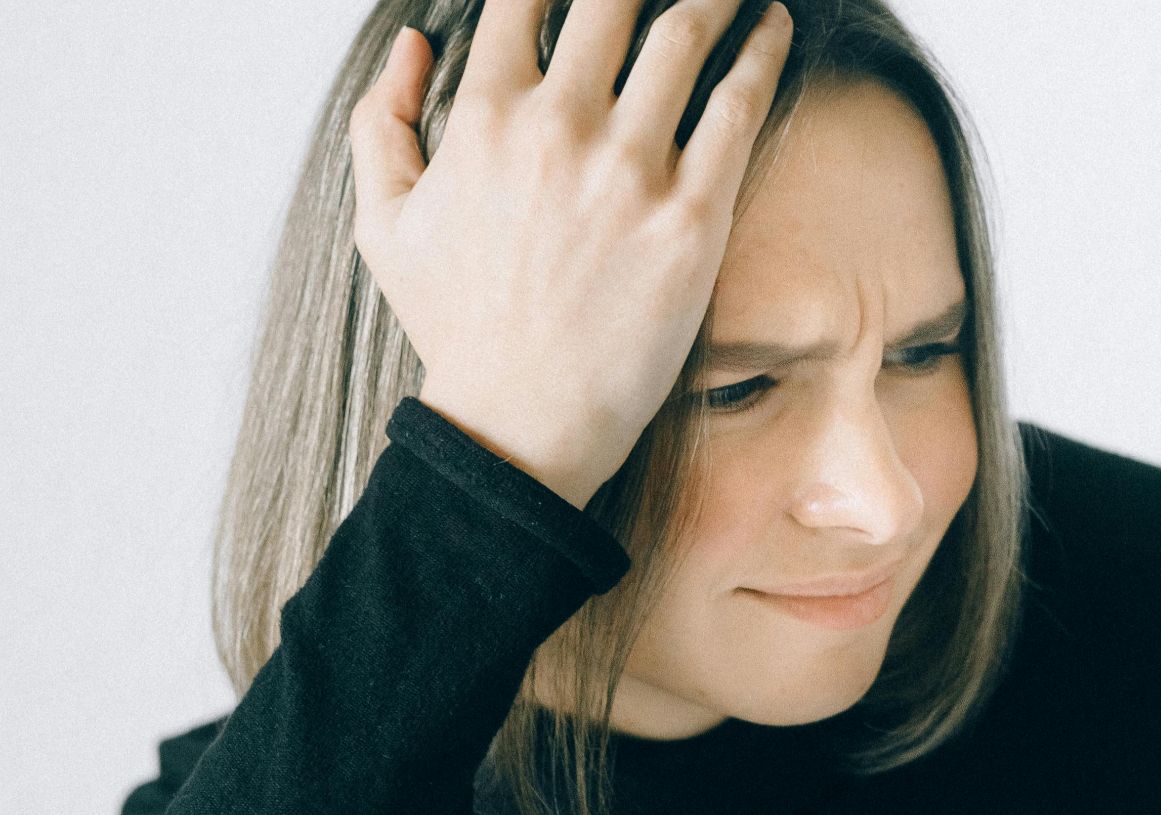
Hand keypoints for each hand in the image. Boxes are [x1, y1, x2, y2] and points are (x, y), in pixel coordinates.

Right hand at [346, 0, 792, 506]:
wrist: (520, 424)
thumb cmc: (457, 328)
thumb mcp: (384, 223)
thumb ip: (382, 120)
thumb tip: (414, 41)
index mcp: (484, 117)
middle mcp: (558, 128)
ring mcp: (628, 171)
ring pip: (684, 32)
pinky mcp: (692, 217)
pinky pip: (738, 106)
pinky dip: (762, 51)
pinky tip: (774, 25)